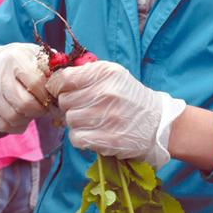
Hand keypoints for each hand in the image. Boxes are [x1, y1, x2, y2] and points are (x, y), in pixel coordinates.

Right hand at [0, 43, 48, 133]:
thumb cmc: (20, 63)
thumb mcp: (36, 57)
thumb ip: (53, 68)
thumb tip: (67, 85)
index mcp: (14, 58)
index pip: (36, 84)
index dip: (48, 96)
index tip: (51, 98)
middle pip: (23, 104)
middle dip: (38, 110)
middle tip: (43, 108)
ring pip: (12, 118)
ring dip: (27, 120)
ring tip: (30, 112)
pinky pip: (2, 126)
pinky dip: (15, 126)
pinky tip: (20, 118)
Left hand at [46, 61, 185, 168]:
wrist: (156, 123)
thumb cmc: (129, 98)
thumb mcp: (113, 76)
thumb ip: (86, 73)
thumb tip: (55, 80)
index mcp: (106, 73)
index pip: (64, 78)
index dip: (57, 87)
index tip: (60, 91)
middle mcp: (106, 93)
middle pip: (65, 101)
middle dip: (70, 106)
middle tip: (84, 108)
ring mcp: (107, 117)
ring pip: (70, 120)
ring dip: (76, 123)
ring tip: (91, 122)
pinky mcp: (108, 139)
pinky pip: (76, 138)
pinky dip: (80, 138)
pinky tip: (92, 134)